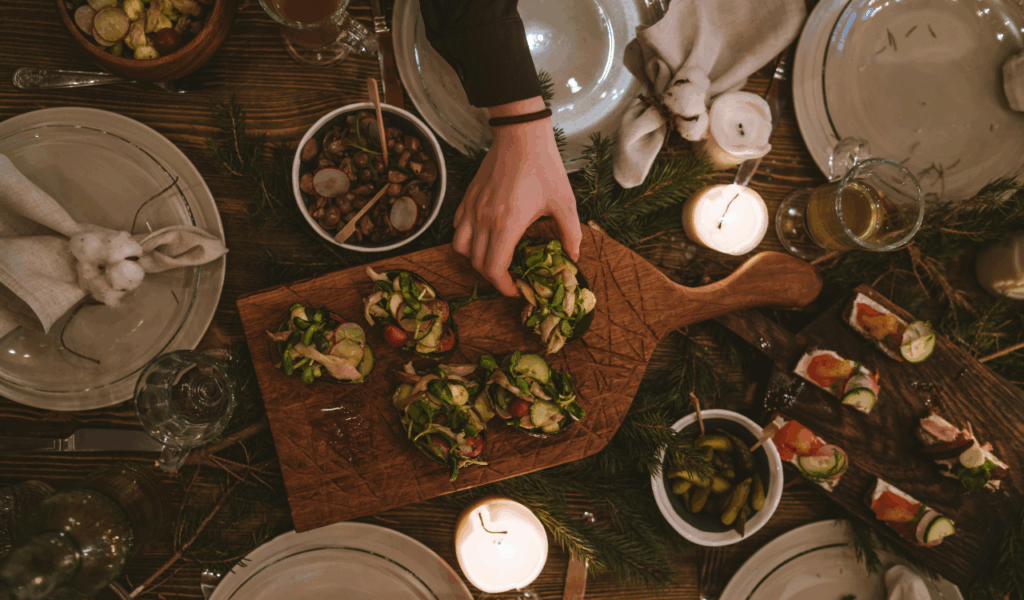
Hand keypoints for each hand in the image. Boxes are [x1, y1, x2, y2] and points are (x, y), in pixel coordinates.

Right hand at [453, 97, 581, 296]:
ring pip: (460, 248)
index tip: (516, 289)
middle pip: (476, 263)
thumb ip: (570, 234)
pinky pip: (457, 227)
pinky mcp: (467, 197)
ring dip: (475, 259)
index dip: (503, 286)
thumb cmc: (544, 167)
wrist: (520, 134)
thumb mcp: (565, 203)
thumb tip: (574, 258)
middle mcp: (483, 220)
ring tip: (494, 257)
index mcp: (507, 225)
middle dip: (493, 277)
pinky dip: (466, 239)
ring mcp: (472, 208)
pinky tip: (484, 235)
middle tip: (510, 277)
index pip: (493, 269)